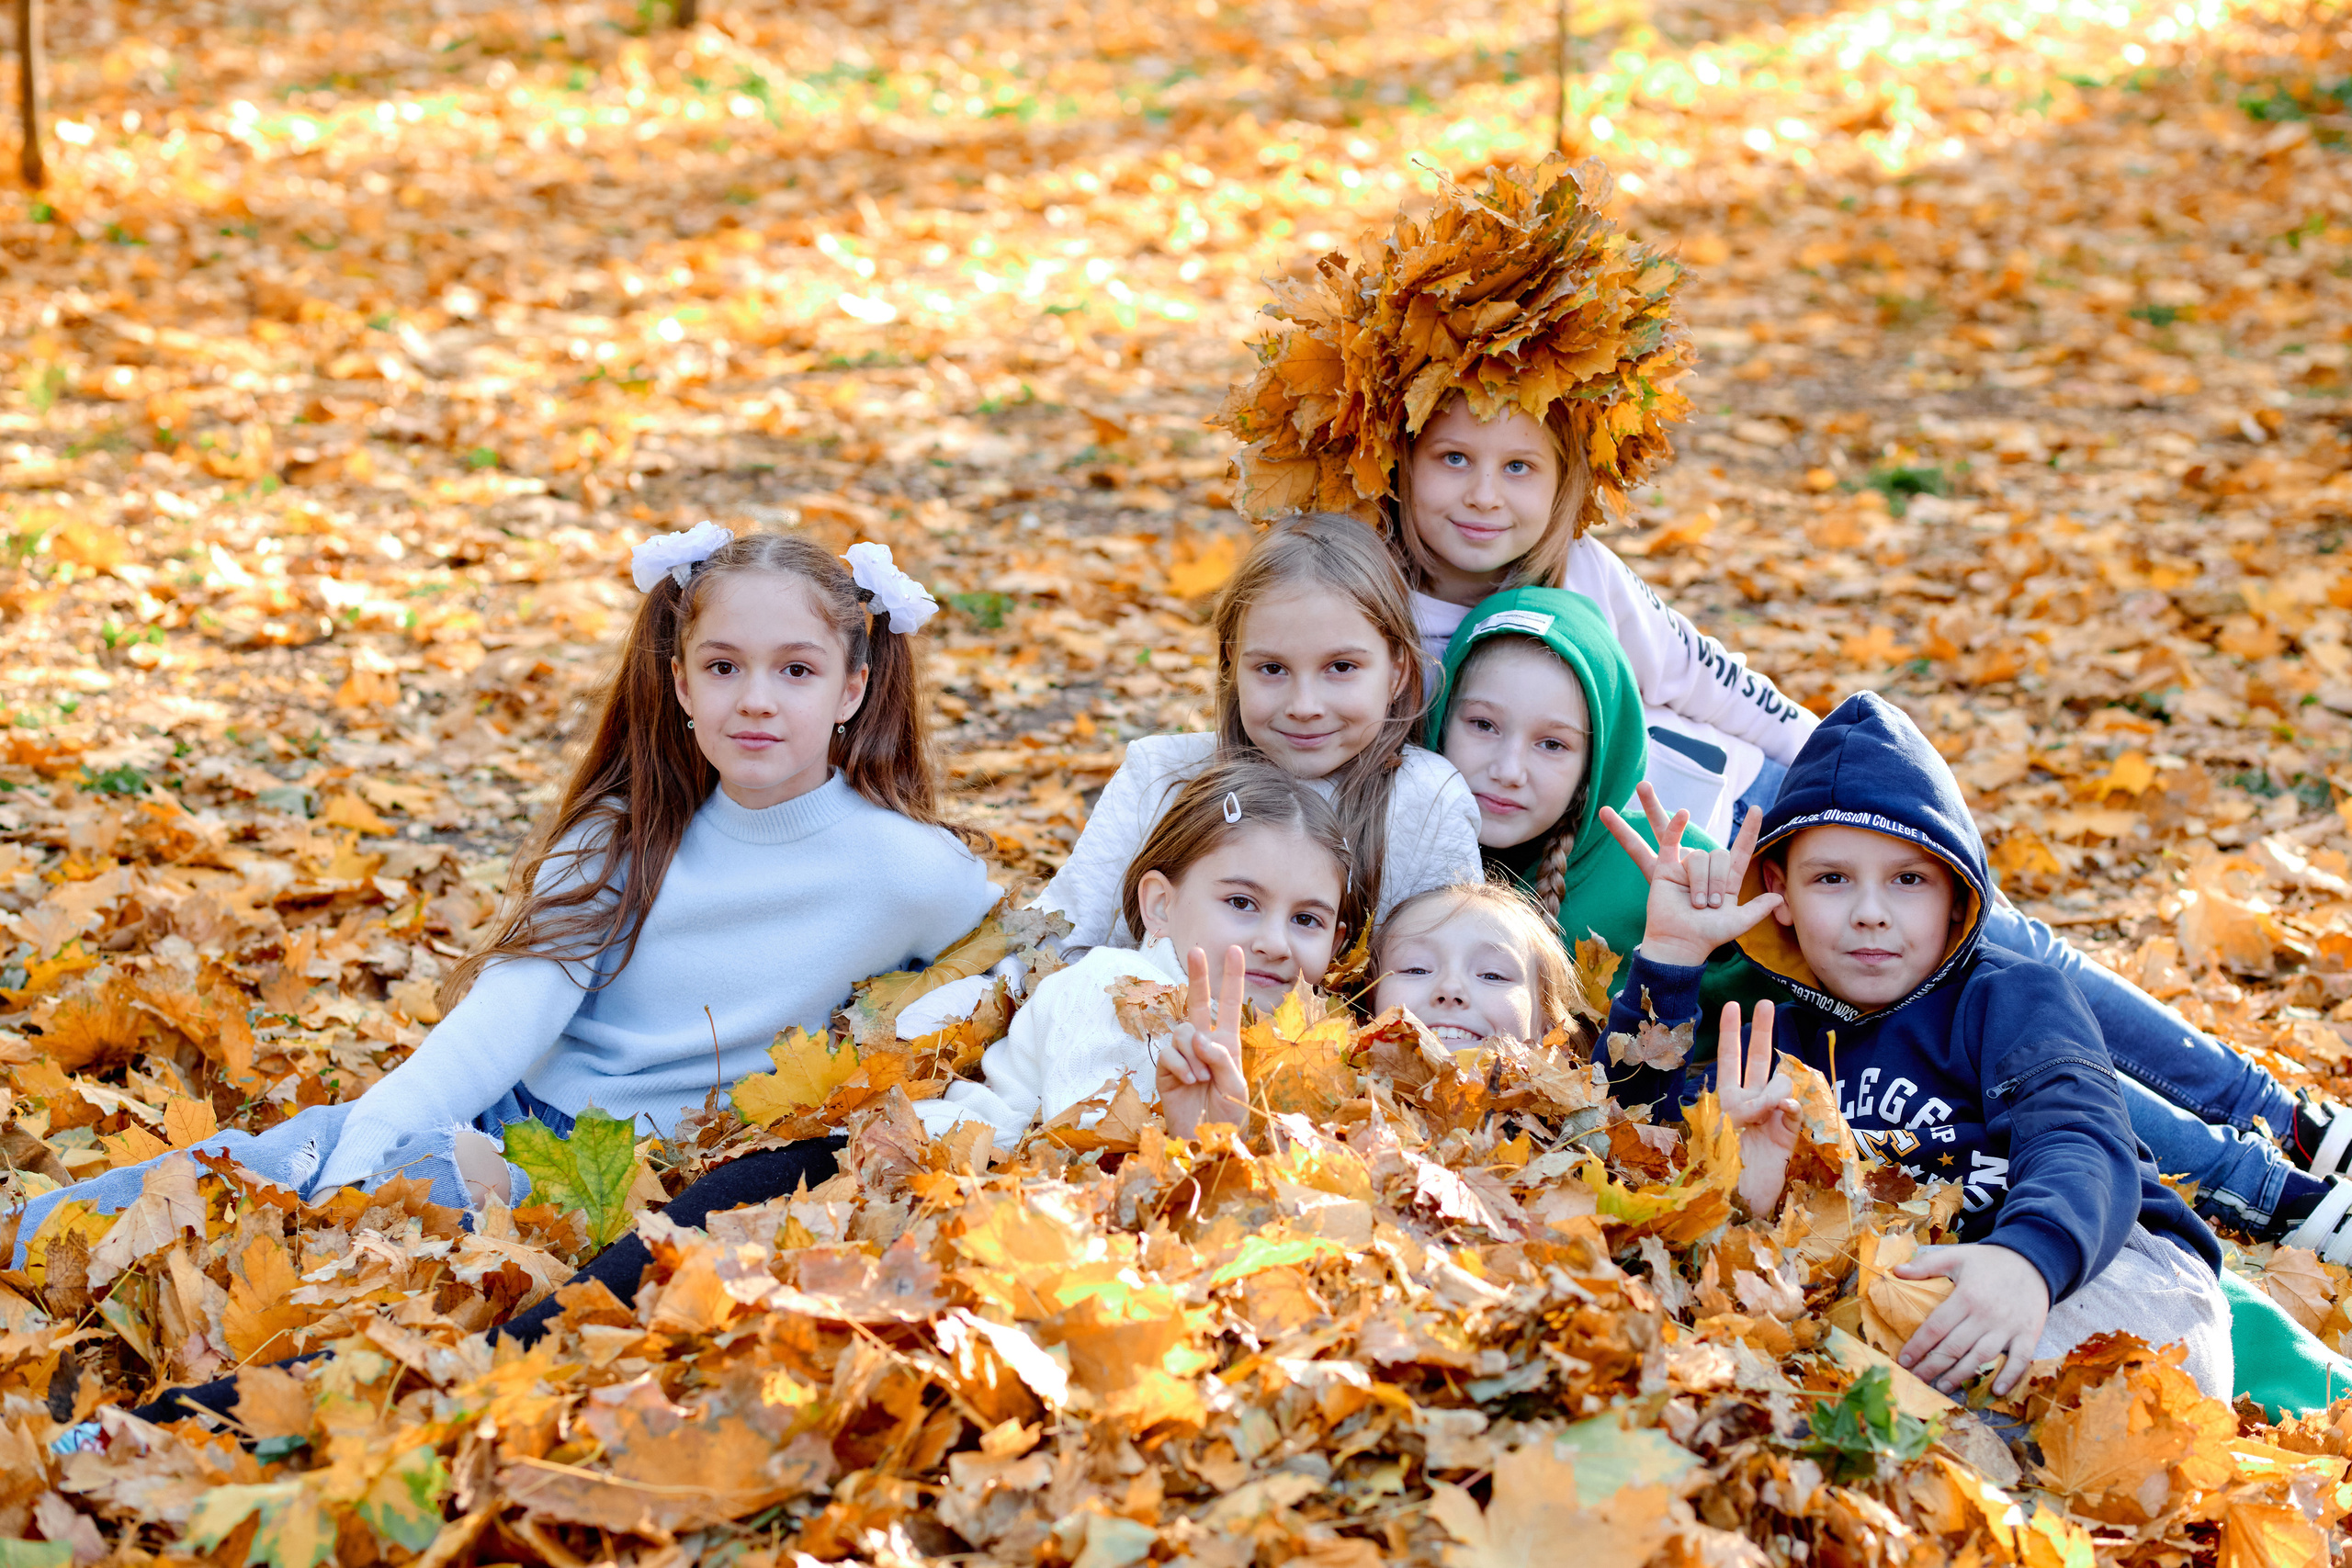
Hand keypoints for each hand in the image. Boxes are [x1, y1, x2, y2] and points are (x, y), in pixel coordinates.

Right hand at [1156, 945, 1249, 1137]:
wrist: (1206, 1140)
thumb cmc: (1227, 1115)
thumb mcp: (1235, 1086)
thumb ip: (1221, 1058)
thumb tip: (1199, 1037)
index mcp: (1226, 1043)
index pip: (1228, 1005)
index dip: (1232, 978)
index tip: (1235, 950)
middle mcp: (1204, 1043)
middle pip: (1197, 1002)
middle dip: (1199, 976)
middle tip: (1197, 950)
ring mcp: (1183, 1055)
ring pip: (1183, 1032)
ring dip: (1194, 1055)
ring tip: (1201, 1079)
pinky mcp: (1166, 1068)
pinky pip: (1170, 1053)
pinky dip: (1181, 1066)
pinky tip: (1189, 1081)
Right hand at [1598, 783, 1783, 967]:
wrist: (1680, 944)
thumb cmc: (1708, 936)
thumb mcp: (1739, 923)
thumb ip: (1759, 909)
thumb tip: (1780, 898)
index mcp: (1727, 882)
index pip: (1741, 851)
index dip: (1750, 831)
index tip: (1757, 810)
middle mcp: (1708, 872)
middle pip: (1720, 856)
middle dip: (1718, 881)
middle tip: (1711, 906)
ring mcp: (1687, 869)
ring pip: (1699, 857)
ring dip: (1700, 882)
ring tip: (1696, 903)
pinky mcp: (1667, 868)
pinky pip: (1672, 841)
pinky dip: (1677, 826)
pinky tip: (1683, 815)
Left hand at [1718, 998, 1796, 1215]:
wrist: (1737, 1205)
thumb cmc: (1718, 1173)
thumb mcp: (1722, 1134)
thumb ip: (1749, 1109)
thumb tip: (1782, 1098)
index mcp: (1726, 1101)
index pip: (1730, 1059)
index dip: (1730, 1033)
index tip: (1732, 1004)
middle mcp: (1749, 1103)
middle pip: (1757, 1059)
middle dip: (1760, 1030)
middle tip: (1765, 1002)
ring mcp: (1772, 1117)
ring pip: (1781, 1081)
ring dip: (1777, 1081)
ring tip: (1769, 1107)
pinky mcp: (1790, 1134)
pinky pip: (1796, 1109)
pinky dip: (1791, 1106)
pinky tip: (1785, 1109)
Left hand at [1894, 1243, 2050, 1395]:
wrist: (2033, 1260)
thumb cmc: (1989, 1261)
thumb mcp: (1957, 1256)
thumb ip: (1926, 1264)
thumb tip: (1896, 1271)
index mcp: (1967, 1297)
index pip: (1936, 1327)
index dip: (1918, 1346)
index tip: (1903, 1360)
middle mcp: (1987, 1316)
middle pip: (1955, 1347)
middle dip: (1933, 1366)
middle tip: (1916, 1380)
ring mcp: (2009, 1327)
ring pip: (1982, 1358)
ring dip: (1961, 1375)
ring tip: (1942, 1387)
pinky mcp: (2029, 1334)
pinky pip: (2020, 1360)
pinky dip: (2009, 1377)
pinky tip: (1996, 1391)